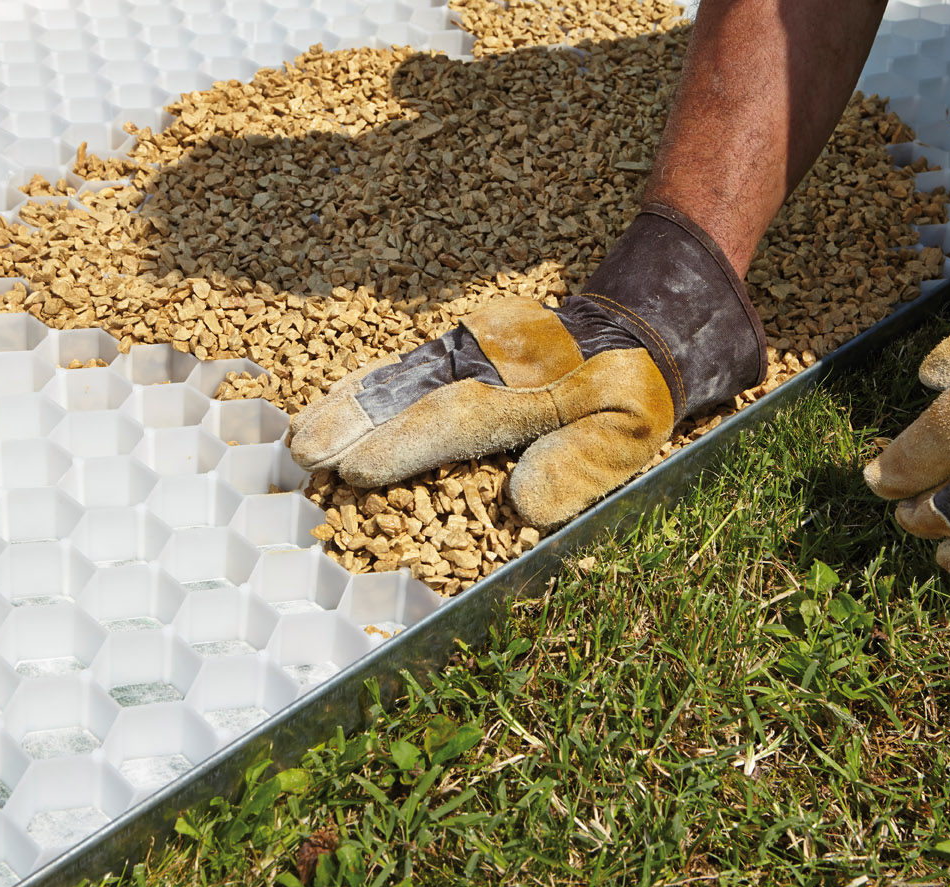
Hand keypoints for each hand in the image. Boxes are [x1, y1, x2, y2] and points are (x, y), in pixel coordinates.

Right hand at [287, 203, 766, 528]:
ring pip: (402, 377)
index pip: (453, 421)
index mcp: (527, 390)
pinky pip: (414, 366)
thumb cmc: (640, 386)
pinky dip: (374, 385)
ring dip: (350, 403)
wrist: (651, 316)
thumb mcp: (631, 431)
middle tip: (298, 453)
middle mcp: (490, 365)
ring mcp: (476, 352)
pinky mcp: (472, 348)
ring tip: (301, 432)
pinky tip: (347, 401)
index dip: (400, 447)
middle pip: (408, 393)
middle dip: (352, 421)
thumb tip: (523, 508)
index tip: (350, 471)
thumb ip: (582, 466)